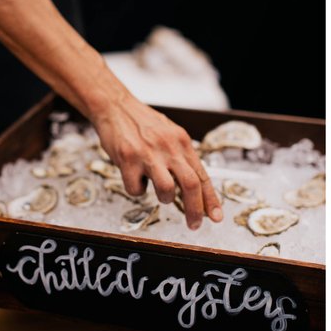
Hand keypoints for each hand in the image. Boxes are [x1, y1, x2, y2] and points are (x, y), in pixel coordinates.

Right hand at [92, 92, 222, 229]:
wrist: (114, 106)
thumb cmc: (141, 122)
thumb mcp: (169, 134)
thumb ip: (181, 157)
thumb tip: (194, 185)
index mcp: (181, 142)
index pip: (202, 175)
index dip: (211, 199)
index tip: (216, 217)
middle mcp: (168, 148)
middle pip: (190, 184)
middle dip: (195, 209)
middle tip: (194, 224)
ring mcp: (148, 154)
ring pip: (166, 189)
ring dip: (164, 198)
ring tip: (157, 190)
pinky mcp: (128, 159)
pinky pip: (136, 189)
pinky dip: (136, 189)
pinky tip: (133, 177)